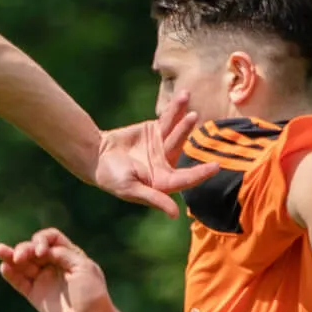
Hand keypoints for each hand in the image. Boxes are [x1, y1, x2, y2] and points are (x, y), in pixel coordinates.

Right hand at [0, 228, 118, 311]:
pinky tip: (4, 267)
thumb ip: (62, 254)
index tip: (41, 253)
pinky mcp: (35, 295)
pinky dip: (11, 274)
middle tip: (19, 257)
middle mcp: (53, 265)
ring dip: (10, 256)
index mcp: (68, 255)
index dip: (42, 241)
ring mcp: (43, 280)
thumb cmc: (92, 294)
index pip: (50, 239)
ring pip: (23, 264)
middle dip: (24, 249)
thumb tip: (42, 250)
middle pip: (33, 249)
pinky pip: (19, 282)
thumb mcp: (83, 267)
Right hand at [93, 92, 217, 217]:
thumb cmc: (111, 177)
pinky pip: (167, 120)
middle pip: (179, 148)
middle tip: (193, 117)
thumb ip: (154, 199)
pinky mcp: (155, 131)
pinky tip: (182, 97)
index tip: (216, 166)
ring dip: (181, 118)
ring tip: (186, 101)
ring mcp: (161, 146)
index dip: (200, 173)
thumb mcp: (131, 189)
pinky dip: (174, 109)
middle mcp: (165, 164)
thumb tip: (175, 215)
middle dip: (185, 132)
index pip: (185, 178)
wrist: (95, 155)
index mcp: (162, 182)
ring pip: (175, 131)